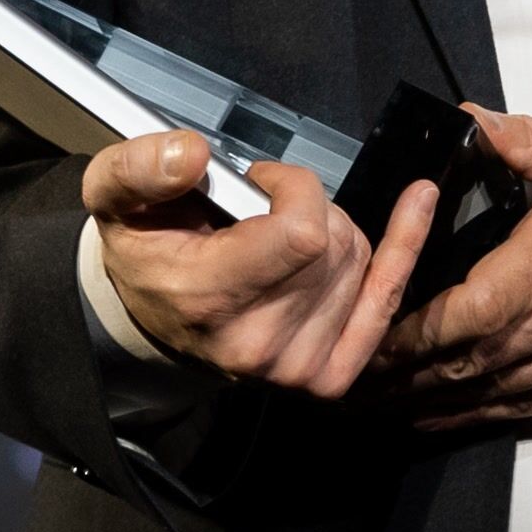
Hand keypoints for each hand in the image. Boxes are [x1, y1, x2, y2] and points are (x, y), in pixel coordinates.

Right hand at [84, 129, 436, 400]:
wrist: (153, 316)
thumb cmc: (147, 251)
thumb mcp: (115, 198)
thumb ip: (139, 169)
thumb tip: (193, 154)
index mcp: (210, 301)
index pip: (304, 231)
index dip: (293, 189)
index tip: (261, 184)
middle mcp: (258, 345)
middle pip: (336, 244)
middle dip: (309, 209)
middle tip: (261, 216)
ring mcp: (297, 369)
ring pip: (358, 261)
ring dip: (332, 234)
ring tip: (279, 241)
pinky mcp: (328, 377)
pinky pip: (386, 299)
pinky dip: (402, 249)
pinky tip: (417, 204)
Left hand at [378, 107, 531, 430]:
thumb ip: (530, 140)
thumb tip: (466, 121)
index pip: (464, 309)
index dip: (407, 328)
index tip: (366, 325)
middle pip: (466, 362)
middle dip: (400, 374)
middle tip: (345, 375)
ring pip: (492, 395)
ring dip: (429, 403)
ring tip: (377, 404)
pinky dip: (481, 418)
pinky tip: (446, 417)